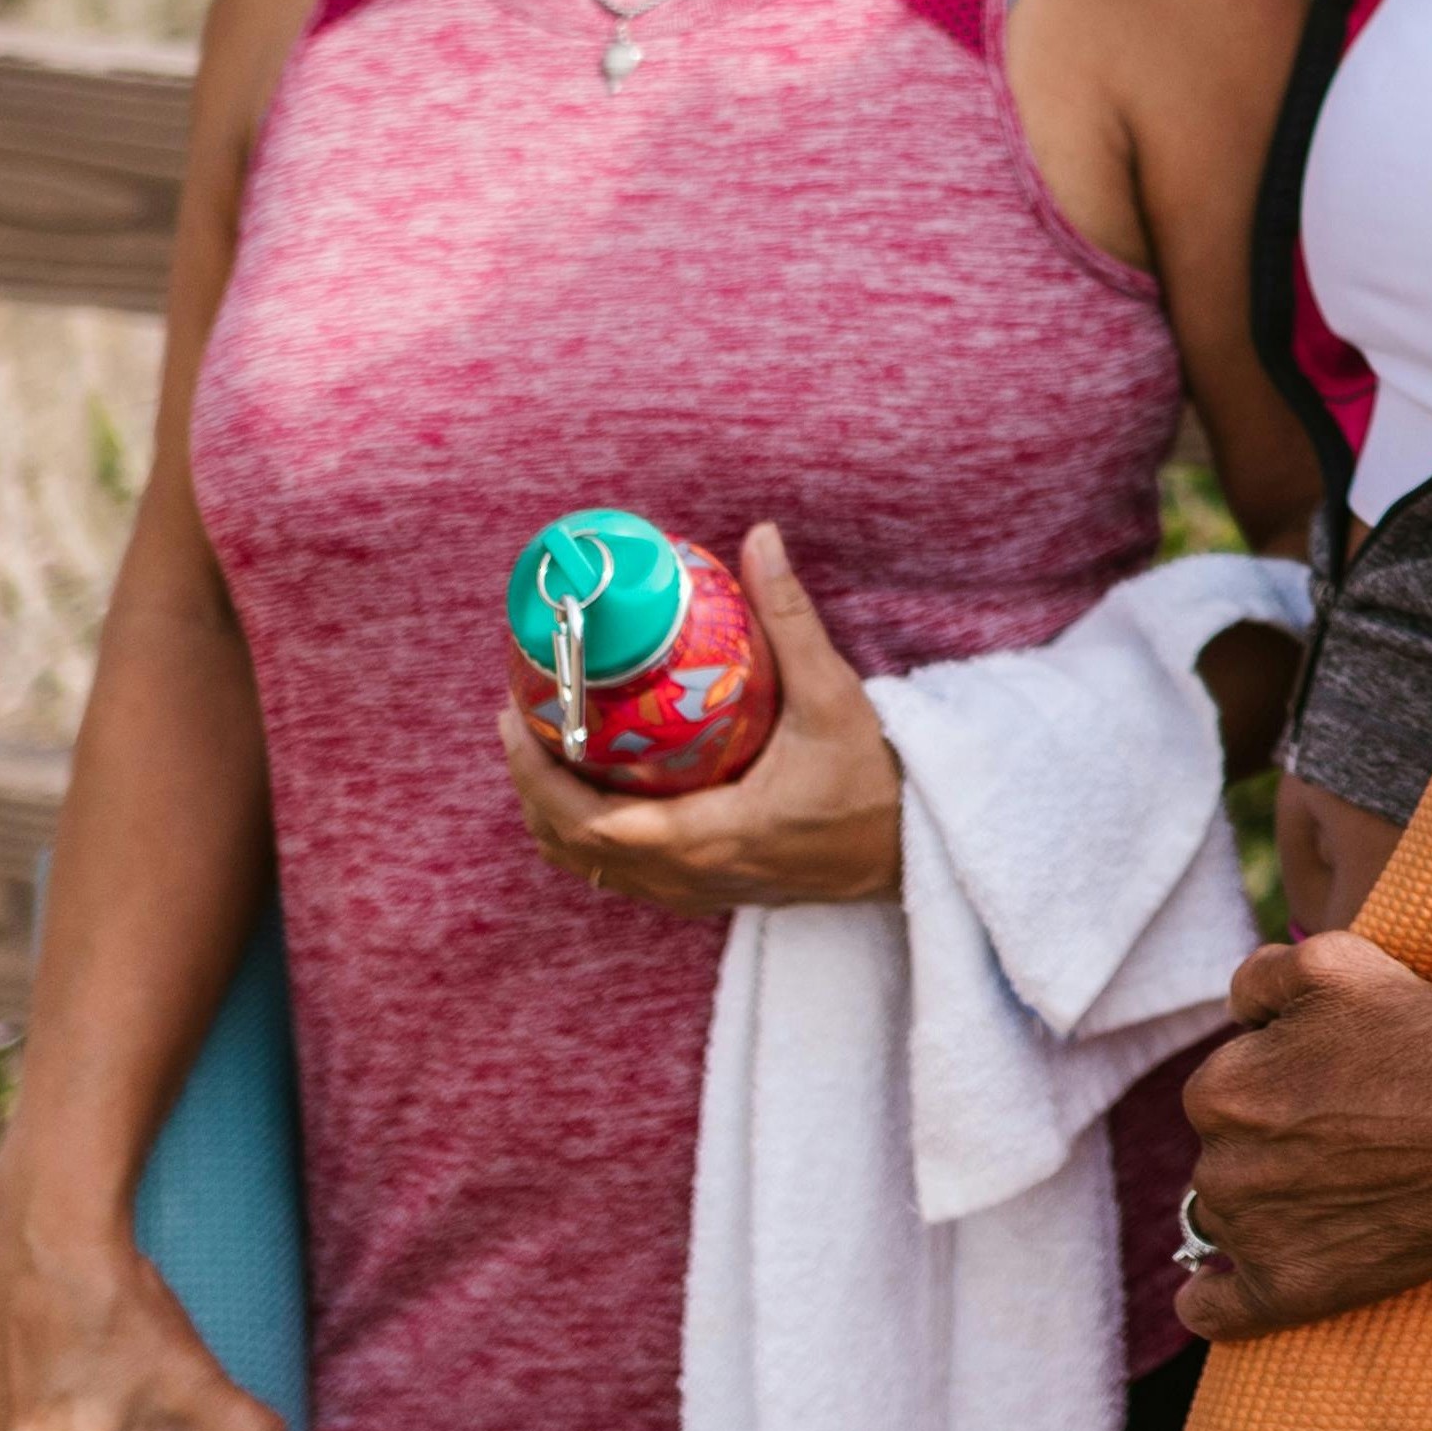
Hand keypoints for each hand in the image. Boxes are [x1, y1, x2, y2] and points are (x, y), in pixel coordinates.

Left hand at [496, 524, 903, 912]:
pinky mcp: (704, 892)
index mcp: (707, 835)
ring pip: (589, 866)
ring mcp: (693, 891)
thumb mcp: (833, 696)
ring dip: (553, 814)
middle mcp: (688, 875)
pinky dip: (586, 838)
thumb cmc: (876, 779)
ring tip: (543, 750)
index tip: (516, 722)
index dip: (537, 775)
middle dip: (531, 784)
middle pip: (570, 845)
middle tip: (519, 721)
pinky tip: (592, 791)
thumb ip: (791, 619)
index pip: (589, 821)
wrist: (915, 849)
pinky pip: (617, 874)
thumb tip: (760, 539)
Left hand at [1172, 929, 1431, 1338]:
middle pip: (1226, 1150)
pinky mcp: (1289, 1292)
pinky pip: (1213, 1309)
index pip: (1225, 1082)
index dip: (1280, 1074)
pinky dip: (1210, 1299)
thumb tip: (1231, 1014)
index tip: (1334, 1079)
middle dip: (1272, 1138)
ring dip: (1264, 1202)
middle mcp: (1218, 1169)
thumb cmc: (1426, 1038)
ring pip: (1229, 1215)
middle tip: (1350, 1128)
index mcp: (1217, 1091)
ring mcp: (1253, 1238)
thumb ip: (1257, 976)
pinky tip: (1213, 1288)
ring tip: (1342, 1183)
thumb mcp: (1335, 960)